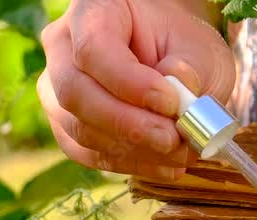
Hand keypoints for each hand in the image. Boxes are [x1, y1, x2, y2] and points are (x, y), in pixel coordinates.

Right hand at [37, 0, 234, 180]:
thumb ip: (190, 68)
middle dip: (128, 125)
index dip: (129, 83)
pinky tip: (166, 166)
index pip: (93, 49)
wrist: (172, 59)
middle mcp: (63, 49)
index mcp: (94, 12)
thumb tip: (177, 89)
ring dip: (134, 150)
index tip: (170, 102)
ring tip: (180, 152)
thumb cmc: (182, 46)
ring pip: (79, 130)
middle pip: (75, 94)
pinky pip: (88, 154)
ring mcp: (58, 90)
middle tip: (173, 139)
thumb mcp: (199, 49)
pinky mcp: (68, 127)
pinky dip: (130, 165)